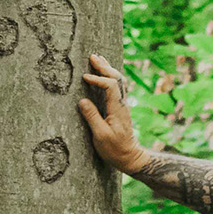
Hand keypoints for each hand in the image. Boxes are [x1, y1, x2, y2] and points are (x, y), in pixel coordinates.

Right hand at [77, 54, 146, 174]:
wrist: (130, 157)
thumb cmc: (115, 149)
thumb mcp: (101, 136)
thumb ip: (92, 118)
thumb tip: (82, 101)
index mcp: (117, 109)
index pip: (110, 86)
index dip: (98, 79)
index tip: (85, 77)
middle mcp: (122, 104)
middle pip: (117, 79)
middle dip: (105, 67)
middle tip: (93, 56)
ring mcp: (122, 105)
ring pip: (119, 82)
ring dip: (108, 69)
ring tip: (98, 59)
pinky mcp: (120, 108)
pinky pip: (117, 87)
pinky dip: (110, 77)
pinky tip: (105, 74)